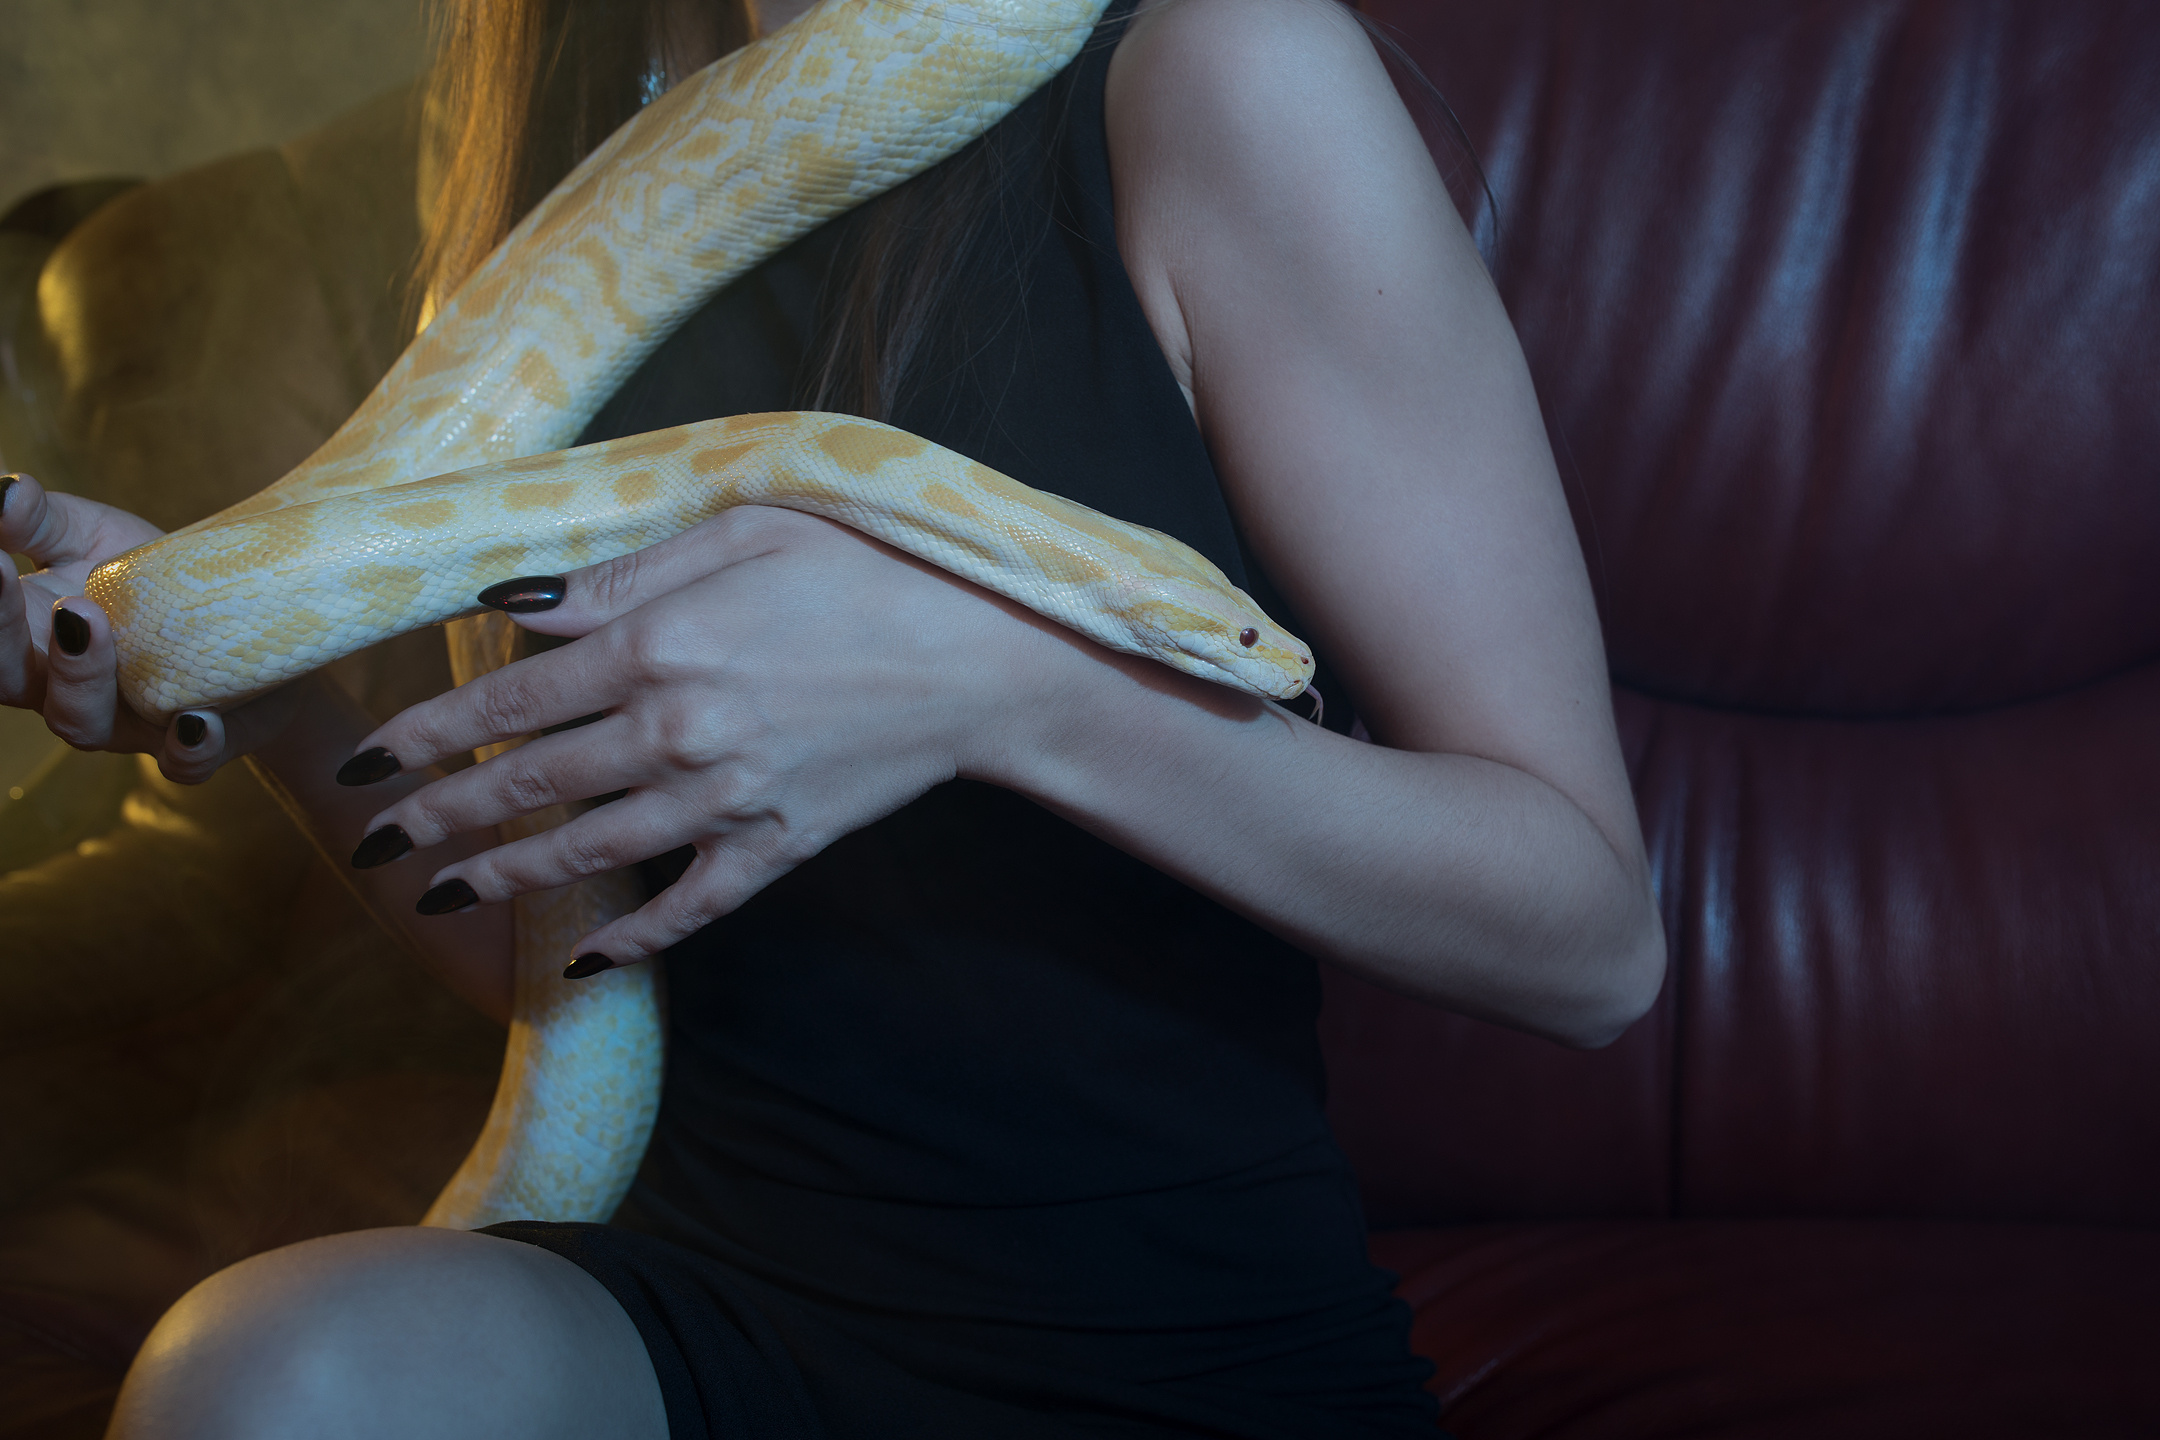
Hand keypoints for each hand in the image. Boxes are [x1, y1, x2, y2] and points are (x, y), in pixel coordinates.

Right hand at [0, 473, 304, 781]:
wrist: (261, 626)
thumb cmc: (156, 581)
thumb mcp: (95, 537)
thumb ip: (42, 518)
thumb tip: (5, 488)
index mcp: (32, 640)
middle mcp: (67, 688)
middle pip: (11, 681)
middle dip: (4, 637)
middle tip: (18, 578)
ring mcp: (130, 722)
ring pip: (83, 723)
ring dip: (80, 680)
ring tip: (89, 626)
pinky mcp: (200, 742)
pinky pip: (185, 763)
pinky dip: (188, 748)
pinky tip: (197, 721)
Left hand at [340, 505, 1078, 967]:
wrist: (980, 658)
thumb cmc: (867, 571)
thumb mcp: (744, 534)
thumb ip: (623, 576)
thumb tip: (515, 604)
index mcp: (658, 648)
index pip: (507, 703)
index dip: (424, 736)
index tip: (368, 760)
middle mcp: (675, 734)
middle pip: (528, 787)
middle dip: (439, 818)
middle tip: (377, 841)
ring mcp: (725, 803)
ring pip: (588, 853)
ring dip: (504, 878)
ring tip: (440, 895)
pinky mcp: (776, 846)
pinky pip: (690, 908)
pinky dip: (633, 938)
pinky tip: (583, 956)